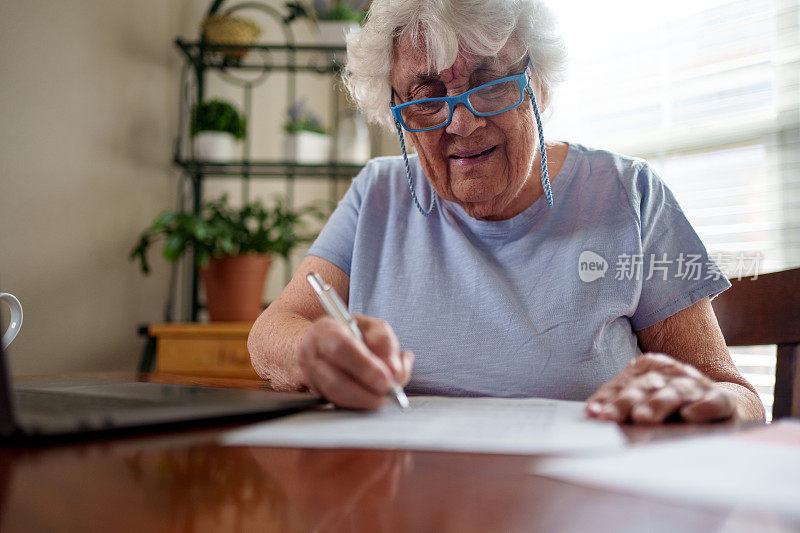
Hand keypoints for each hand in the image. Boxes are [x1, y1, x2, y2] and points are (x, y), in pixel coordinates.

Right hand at [298, 314, 413, 409]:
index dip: (365, 367)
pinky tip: (375, 396)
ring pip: (336, 398)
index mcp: (324, 331)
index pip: (341, 349)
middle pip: (335, 382)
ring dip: (365, 402)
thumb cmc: (351, 333)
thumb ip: (386, 346)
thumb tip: (394, 372)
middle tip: (388, 394)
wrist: (325, 342)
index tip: (386, 380)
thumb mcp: (373, 328)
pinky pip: (340, 405)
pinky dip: (361, 404)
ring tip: (385, 397)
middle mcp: (311, 356)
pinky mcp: (317, 395)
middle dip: (367, 394)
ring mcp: (310, 379)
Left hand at [586, 353, 736, 423]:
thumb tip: (592, 413)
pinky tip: (689, 415)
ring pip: (675, 393)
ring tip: (643, 418)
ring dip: (658, 405)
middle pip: (645, 387)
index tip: (595, 415)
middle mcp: (671, 374)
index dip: (608, 400)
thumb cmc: (670, 404)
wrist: (722, 403)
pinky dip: (702, 408)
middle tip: (612, 417)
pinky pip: (714, 402)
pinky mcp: (723, 400)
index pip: (624, 385)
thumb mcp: (643, 400)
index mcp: (649, 369)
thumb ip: (617, 403)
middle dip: (627, 402)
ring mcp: (697, 386)